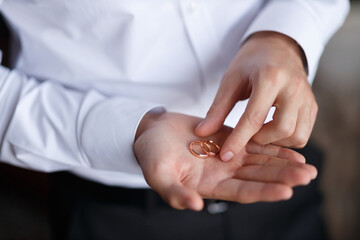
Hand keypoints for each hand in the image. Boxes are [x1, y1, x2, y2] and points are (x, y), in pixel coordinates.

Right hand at [134, 112, 316, 210]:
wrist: (152, 132)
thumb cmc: (151, 154)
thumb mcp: (158, 174)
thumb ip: (173, 192)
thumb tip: (194, 207)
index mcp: (209, 185)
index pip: (242, 192)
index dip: (264, 192)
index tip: (287, 191)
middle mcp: (223, 174)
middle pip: (258, 178)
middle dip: (283, 177)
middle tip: (308, 176)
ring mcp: (228, 156)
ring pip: (260, 162)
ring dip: (283, 163)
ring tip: (307, 165)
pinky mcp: (229, 139)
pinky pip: (254, 143)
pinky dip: (271, 147)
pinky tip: (290, 148)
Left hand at [195, 31, 317, 161]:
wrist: (276, 48)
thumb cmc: (250, 64)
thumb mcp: (230, 81)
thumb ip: (217, 109)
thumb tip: (201, 133)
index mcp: (271, 77)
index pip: (254, 118)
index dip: (238, 140)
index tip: (224, 156)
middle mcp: (294, 87)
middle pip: (281, 129)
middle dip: (259, 140)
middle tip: (245, 135)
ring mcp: (307, 97)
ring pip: (296, 136)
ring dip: (274, 141)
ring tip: (258, 132)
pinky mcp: (313, 106)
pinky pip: (303, 134)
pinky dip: (286, 139)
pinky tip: (270, 130)